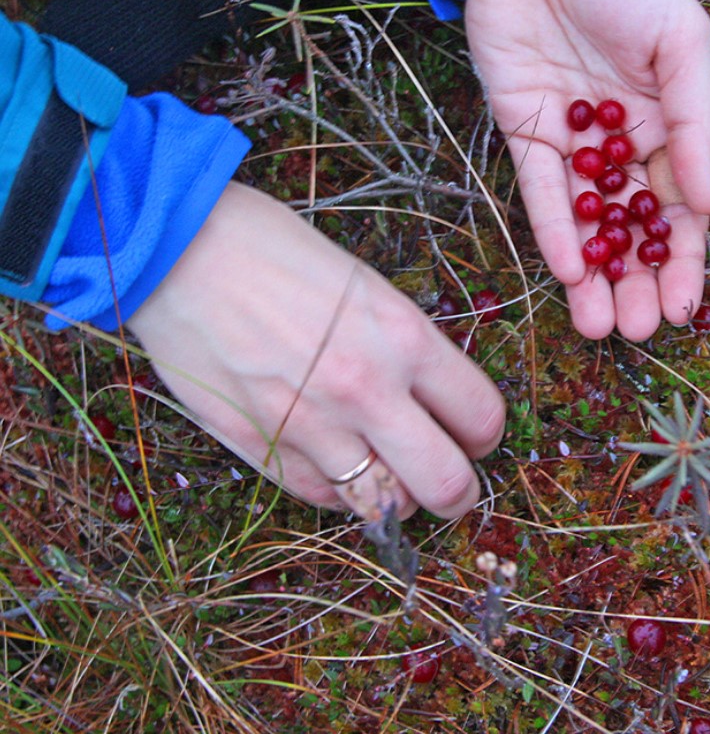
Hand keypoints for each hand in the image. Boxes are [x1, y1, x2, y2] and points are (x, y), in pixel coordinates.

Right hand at [127, 183, 504, 520]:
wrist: (178, 249)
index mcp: (405, 338)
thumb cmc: (273, 249)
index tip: (474, 435)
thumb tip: (429, 394)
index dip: (486, 435)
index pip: (482, 417)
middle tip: (451, 483)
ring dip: (397, 498)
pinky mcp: (260, 448)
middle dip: (458, 492)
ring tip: (391, 477)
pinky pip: (322, 499)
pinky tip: (338, 469)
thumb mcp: (365, 285)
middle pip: (447, 484)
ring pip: (385, 506)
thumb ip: (403, 345)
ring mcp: (312, 427)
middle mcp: (367, 391)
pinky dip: (340, 494)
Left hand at [464, 0, 709, 340]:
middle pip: (632, 231)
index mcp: (669, 125)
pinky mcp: (523, 132)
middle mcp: (621, 144)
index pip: (680, 211)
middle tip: (635, 331)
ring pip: (586, 225)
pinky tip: (567, 271)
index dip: (683, 262)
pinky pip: (539, 193)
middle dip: (635, 284)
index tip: (683, 309)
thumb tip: (706, 204)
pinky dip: (553, 231)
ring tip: (599, 327)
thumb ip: (696, 123)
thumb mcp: (681, 43)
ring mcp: (572, 143)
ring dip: (593, 277)